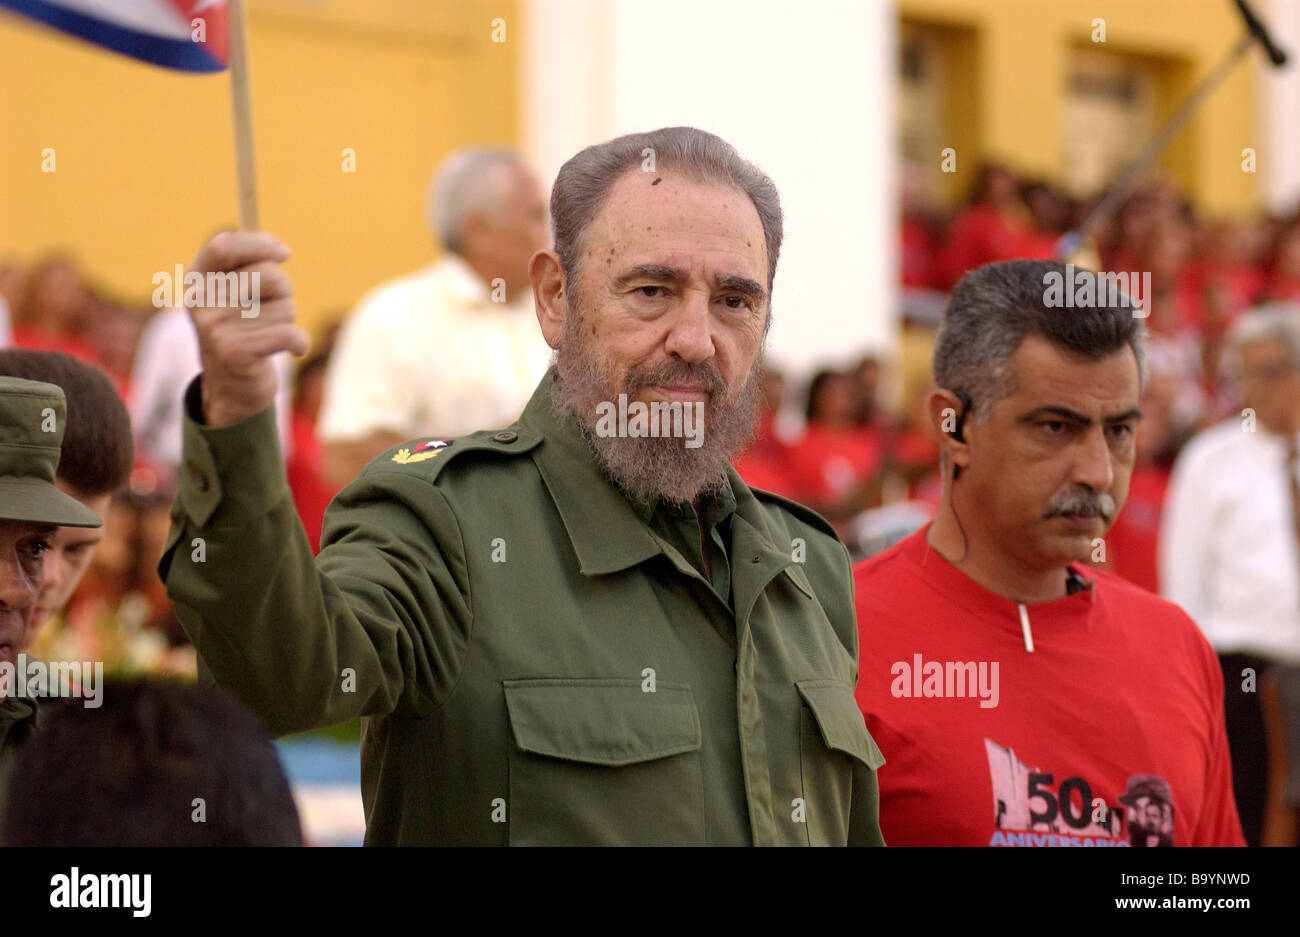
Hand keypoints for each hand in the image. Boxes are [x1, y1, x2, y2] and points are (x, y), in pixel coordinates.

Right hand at [186, 231, 309, 426]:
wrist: (232, 387)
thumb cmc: (242, 330)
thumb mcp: (234, 295)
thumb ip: (249, 267)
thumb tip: (280, 250)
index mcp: (197, 281)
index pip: (224, 245)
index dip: (259, 244)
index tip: (284, 253)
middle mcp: (200, 302)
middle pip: (269, 275)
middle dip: (284, 290)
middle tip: (272, 309)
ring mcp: (214, 328)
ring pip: (285, 307)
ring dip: (288, 321)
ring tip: (268, 334)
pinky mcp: (235, 353)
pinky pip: (290, 334)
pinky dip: (299, 343)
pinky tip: (289, 350)